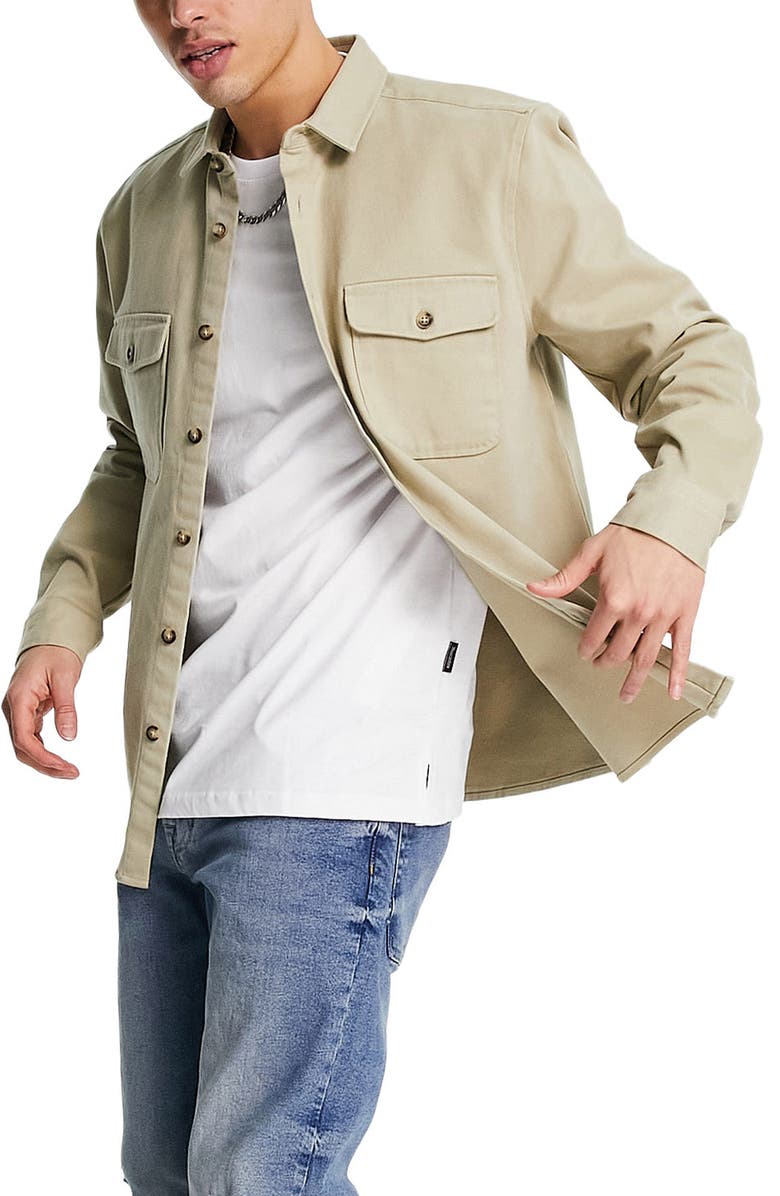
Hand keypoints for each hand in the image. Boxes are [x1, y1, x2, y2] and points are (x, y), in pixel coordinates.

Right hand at [2, 645, 82, 777]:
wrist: (50, 640)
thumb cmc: (56, 653)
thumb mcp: (65, 678)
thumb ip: (66, 708)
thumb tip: (68, 736)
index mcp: (18, 698)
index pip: (24, 738)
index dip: (43, 757)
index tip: (64, 766)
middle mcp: (14, 708)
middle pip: (22, 748)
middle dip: (45, 765)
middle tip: (72, 773)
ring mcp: (19, 712)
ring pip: (26, 746)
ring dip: (45, 761)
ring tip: (69, 770)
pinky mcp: (27, 713)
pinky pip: (32, 738)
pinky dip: (44, 751)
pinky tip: (60, 759)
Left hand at [527, 524, 704, 703]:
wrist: (673, 521)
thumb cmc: (633, 533)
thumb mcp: (593, 551)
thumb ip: (565, 577)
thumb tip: (534, 588)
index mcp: (614, 599)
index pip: (594, 637)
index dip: (586, 648)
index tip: (585, 651)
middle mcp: (638, 613)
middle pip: (618, 653)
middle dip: (606, 662)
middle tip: (601, 663)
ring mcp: (663, 616)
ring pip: (645, 659)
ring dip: (634, 680)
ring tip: (626, 695)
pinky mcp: (685, 615)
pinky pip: (682, 651)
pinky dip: (678, 675)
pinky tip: (672, 693)